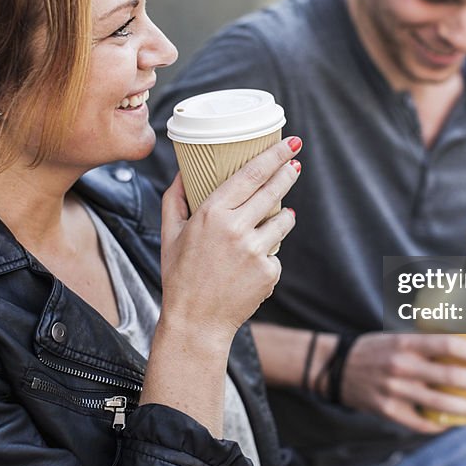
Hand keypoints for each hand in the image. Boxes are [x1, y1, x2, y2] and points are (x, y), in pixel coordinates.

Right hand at [159, 138, 300, 343]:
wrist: (196, 321)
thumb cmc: (180, 276)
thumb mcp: (169, 234)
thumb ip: (174, 199)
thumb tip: (182, 171)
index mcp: (211, 214)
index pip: (251, 175)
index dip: (274, 156)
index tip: (290, 143)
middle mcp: (236, 228)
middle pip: (273, 191)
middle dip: (287, 173)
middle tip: (295, 163)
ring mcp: (255, 251)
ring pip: (283, 220)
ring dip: (283, 215)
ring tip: (276, 217)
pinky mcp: (269, 271)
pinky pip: (275, 252)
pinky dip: (267, 253)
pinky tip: (251, 265)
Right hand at [340, 332, 465, 432]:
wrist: (334, 367)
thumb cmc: (373, 349)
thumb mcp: (396, 338)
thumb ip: (423, 345)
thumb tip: (462, 347)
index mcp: (405, 344)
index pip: (447, 345)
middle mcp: (401, 367)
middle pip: (451, 378)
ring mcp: (395, 392)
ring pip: (442, 406)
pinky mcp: (388, 411)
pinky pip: (422, 423)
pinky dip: (441, 425)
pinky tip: (454, 422)